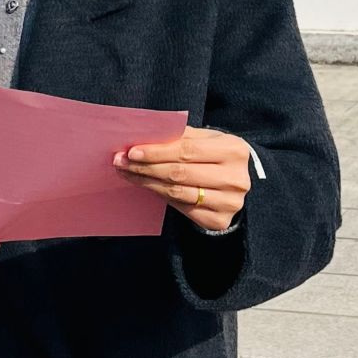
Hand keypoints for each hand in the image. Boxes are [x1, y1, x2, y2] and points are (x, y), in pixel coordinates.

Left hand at [113, 126, 251, 232]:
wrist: (236, 182)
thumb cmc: (215, 155)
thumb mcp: (206, 139)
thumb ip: (180, 137)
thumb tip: (143, 137)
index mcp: (234, 150)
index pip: (187, 150)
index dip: (157, 152)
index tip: (132, 151)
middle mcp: (235, 178)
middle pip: (180, 173)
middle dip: (146, 167)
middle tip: (121, 162)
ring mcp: (229, 202)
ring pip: (178, 192)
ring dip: (148, 182)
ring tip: (128, 174)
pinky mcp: (219, 221)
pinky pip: (182, 208)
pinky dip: (161, 196)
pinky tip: (147, 187)